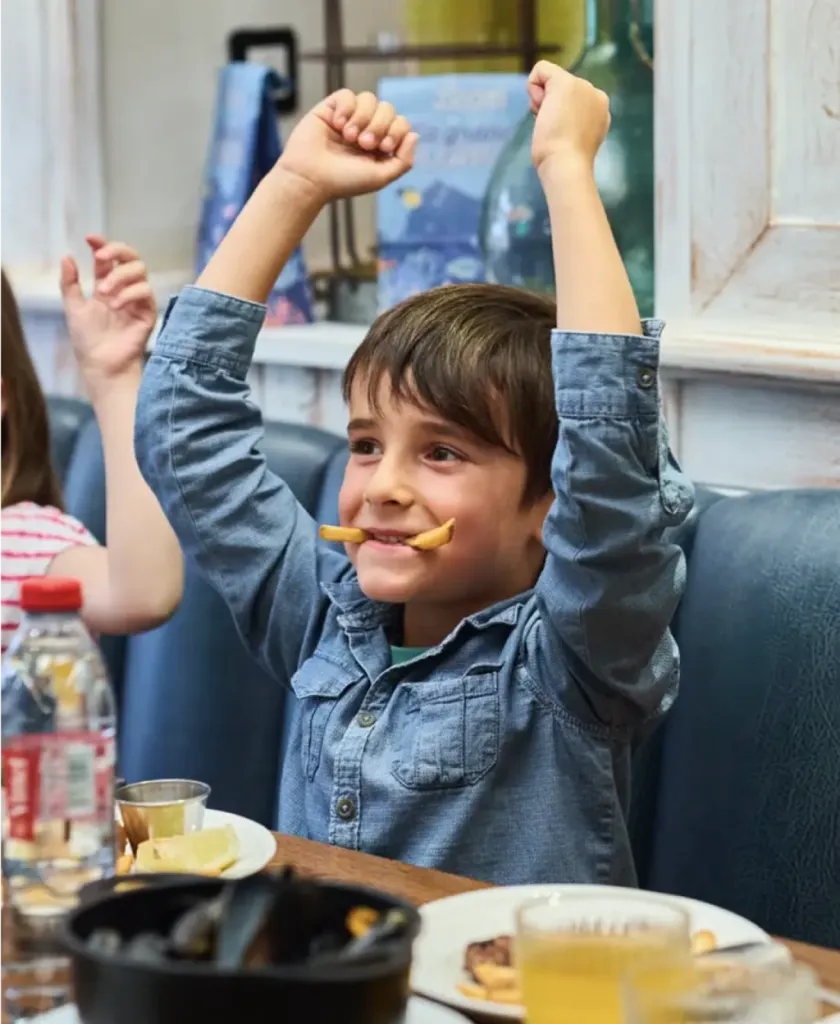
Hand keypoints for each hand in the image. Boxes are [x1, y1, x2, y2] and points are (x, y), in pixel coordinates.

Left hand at [61, 236, 155, 395]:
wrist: (102, 364)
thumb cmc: (88, 340)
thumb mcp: (73, 308)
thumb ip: (70, 283)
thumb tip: (67, 256)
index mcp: (106, 285)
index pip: (109, 258)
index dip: (102, 244)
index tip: (90, 239)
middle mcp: (125, 289)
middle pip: (131, 257)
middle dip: (116, 251)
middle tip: (100, 256)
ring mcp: (138, 299)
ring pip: (140, 271)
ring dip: (119, 276)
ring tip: (103, 292)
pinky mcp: (149, 312)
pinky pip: (145, 291)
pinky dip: (128, 293)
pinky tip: (114, 305)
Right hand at [277, 89, 417, 201]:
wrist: (310, 178)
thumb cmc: (343, 181)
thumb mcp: (381, 177)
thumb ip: (403, 160)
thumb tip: (414, 134)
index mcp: (380, 145)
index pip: (401, 124)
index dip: (396, 131)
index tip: (383, 148)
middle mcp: (366, 129)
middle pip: (387, 108)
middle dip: (379, 126)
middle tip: (364, 144)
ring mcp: (349, 118)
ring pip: (369, 99)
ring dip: (362, 118)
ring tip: (348, 136)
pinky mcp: (331, 108)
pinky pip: (347, 94)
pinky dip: (346, 108)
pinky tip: (337, 124)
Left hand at [528, 61, 610, 173]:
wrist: (567, 165)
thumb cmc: (564, 162)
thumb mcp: (572, 138)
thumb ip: (570, 123)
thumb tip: (554, 114)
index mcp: (598, 109)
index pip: (570, 101)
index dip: (557, 116)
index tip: (560, 134)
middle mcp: (594, 94)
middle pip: (559, 90)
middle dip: (550, 108)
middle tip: (553, 131)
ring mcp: (582, 87)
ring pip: (551, 81)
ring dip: (542, 103)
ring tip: (550, 124)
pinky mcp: (565, 83)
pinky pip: (541, 69)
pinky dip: (533, 86)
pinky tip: (540, 108)